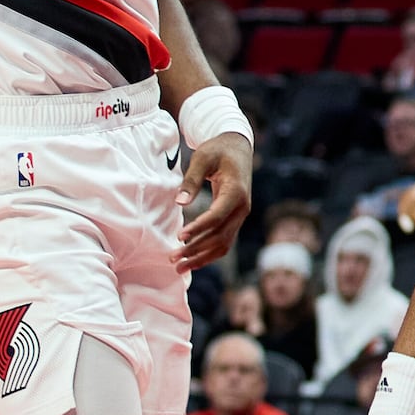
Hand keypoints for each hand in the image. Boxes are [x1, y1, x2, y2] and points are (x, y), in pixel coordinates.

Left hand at [176, 134, 254, 272]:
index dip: (199, 228)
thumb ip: (191, 180)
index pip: (217, 216)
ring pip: (224, 244)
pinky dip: (209, 253)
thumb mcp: (203, 158)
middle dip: (196, 249)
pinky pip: (224, 241)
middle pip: (220, 236)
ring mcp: (240, 215)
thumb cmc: (218, 150)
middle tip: (172, 258)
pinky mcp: (235, 219)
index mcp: (236, 191)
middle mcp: (242, 207)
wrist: (238, 147)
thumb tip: (180, 203)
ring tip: (179, 267)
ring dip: (202, 257)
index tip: (179, 237)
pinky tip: (192, 260)